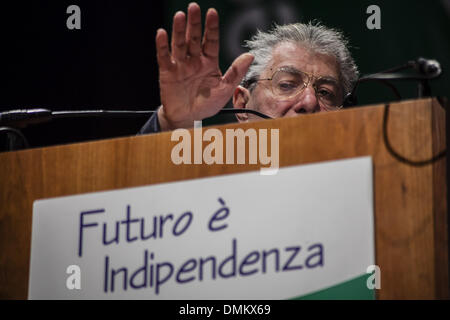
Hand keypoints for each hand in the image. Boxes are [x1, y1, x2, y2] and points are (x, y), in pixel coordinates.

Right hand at [155, 2, 253, 129]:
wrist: (188, 118)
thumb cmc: (207, 104)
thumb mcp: (225, 89)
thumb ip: (236, 72)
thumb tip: (250, 55)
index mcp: (209, 62)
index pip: (210, 41)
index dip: (211, 27)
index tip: (212, 12)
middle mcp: (194, 60)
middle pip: (193, 39)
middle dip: (194, 24)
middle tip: (194, 7)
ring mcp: (180, 65)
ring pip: (179, 44)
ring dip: (179, 30)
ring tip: (180, 16)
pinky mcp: (167, 73)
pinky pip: (164, 58)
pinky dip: (162, 46)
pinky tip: (162, 33)